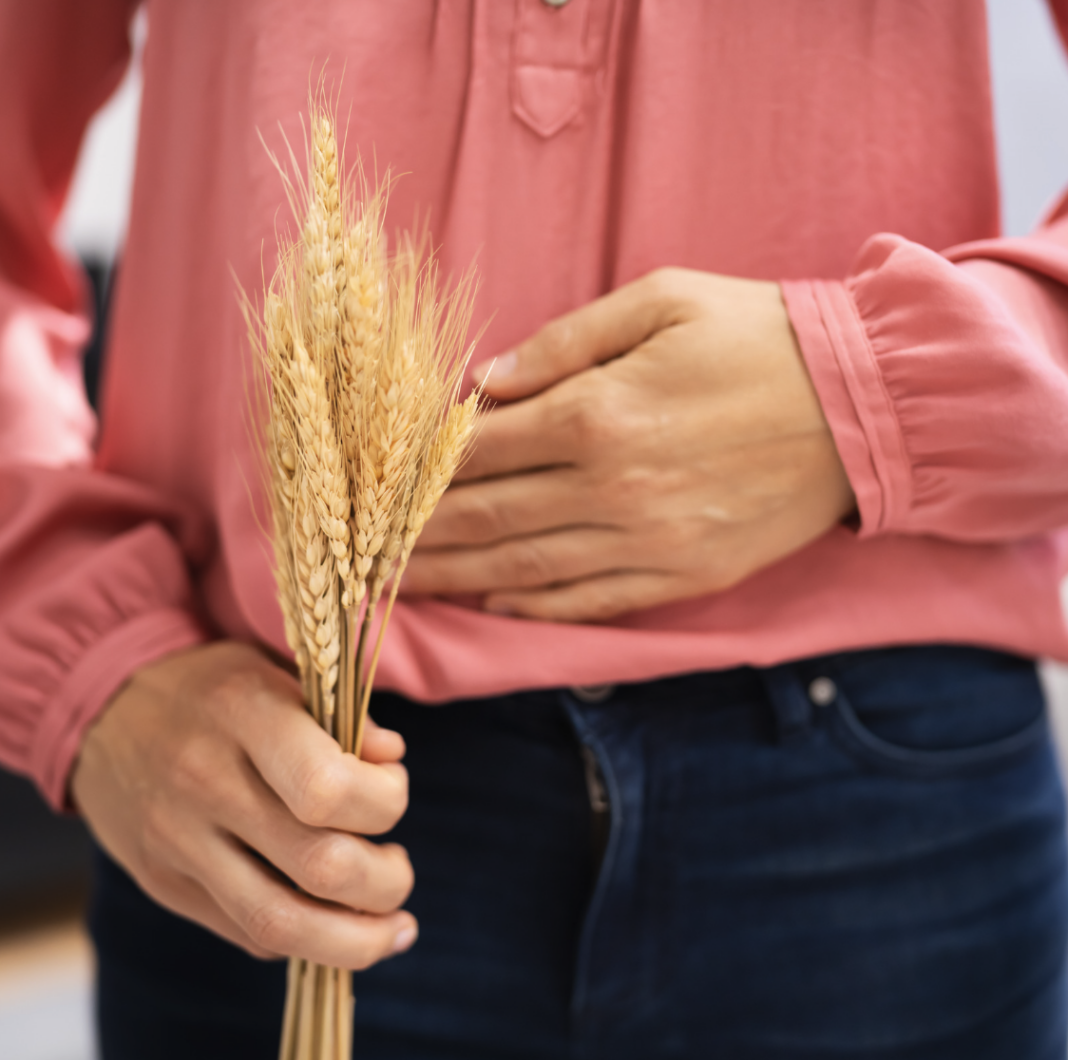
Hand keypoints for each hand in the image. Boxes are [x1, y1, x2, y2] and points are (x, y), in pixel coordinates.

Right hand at [70, 641, 416, 967]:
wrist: (103, 711)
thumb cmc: (214, 689)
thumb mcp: (277, 673)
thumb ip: (341, 717)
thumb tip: (392, 760)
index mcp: (243, 714)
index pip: (326, 787)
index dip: (384, 802)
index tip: (392, 790)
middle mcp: (206, 782)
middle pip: (318, 864)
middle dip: (384, 881)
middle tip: (398, 868)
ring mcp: (177, 842)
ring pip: (279, 923)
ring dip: (355, 939)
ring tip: (392, 925)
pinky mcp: (163, 884)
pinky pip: (245, 932)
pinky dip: (305, 939)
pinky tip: (335, 925)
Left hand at [403, 268, 854, 621]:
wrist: (864, 406)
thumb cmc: (759, 337)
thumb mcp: (661, 301)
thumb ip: (563, 342)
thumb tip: (486, 383)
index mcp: (599, 412)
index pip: (479, 450)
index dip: (416, 469)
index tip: (369, 482)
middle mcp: (613, 487)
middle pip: (487, 517)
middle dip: (413, 535)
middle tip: (354, 549)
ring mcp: (648, 542)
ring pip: (525, 569)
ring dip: (453, 580)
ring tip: (395, 588)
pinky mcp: (682, 577)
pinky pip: (590, 603)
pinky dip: (532, 608)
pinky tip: (491, 605)